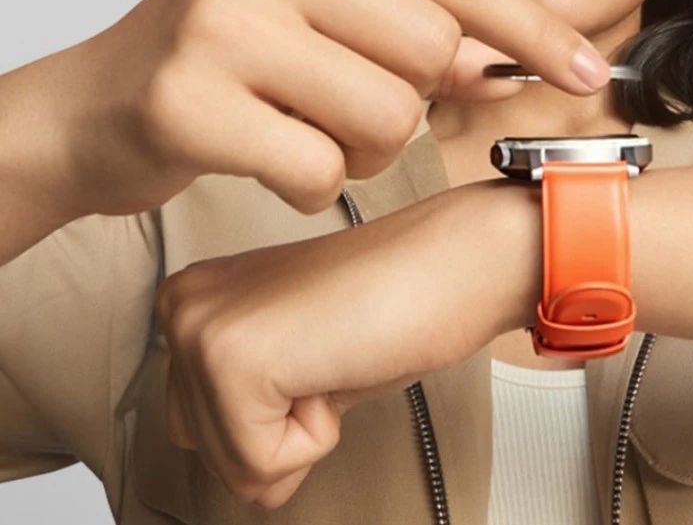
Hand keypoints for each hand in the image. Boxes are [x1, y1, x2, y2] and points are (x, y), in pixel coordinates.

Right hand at [35, 0, 609, 218]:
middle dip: (414, 102)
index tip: (587, 67)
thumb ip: (411, 30)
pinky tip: (268, 164)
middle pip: (429, 51)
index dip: (530, 22)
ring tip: (305, 133)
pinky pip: (319, 170)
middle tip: (355, 108)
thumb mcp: (321, 28)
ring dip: (363, 150)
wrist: (93, 114)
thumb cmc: (226, 71)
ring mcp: (220, 26)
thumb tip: (504, 55)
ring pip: (384, 116)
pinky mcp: (189, 101)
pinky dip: (310, 185)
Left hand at [155, 181, 539, 507]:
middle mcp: (182, 308)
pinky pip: (264, 464)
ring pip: (235, 465)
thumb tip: (251, 487)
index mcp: (194, 301)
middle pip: (208, 451)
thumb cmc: (398, 301)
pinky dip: (318, 434)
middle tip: (332, 358)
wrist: (455, 262)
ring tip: (335, 358)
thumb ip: (253, 411)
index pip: (198, 427)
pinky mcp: (233, 362)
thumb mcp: (303, 363)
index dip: (280, 415)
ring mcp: (199, 332)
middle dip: (285, 430)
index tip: (323, 354)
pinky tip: (338, 365)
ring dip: (304, 431)